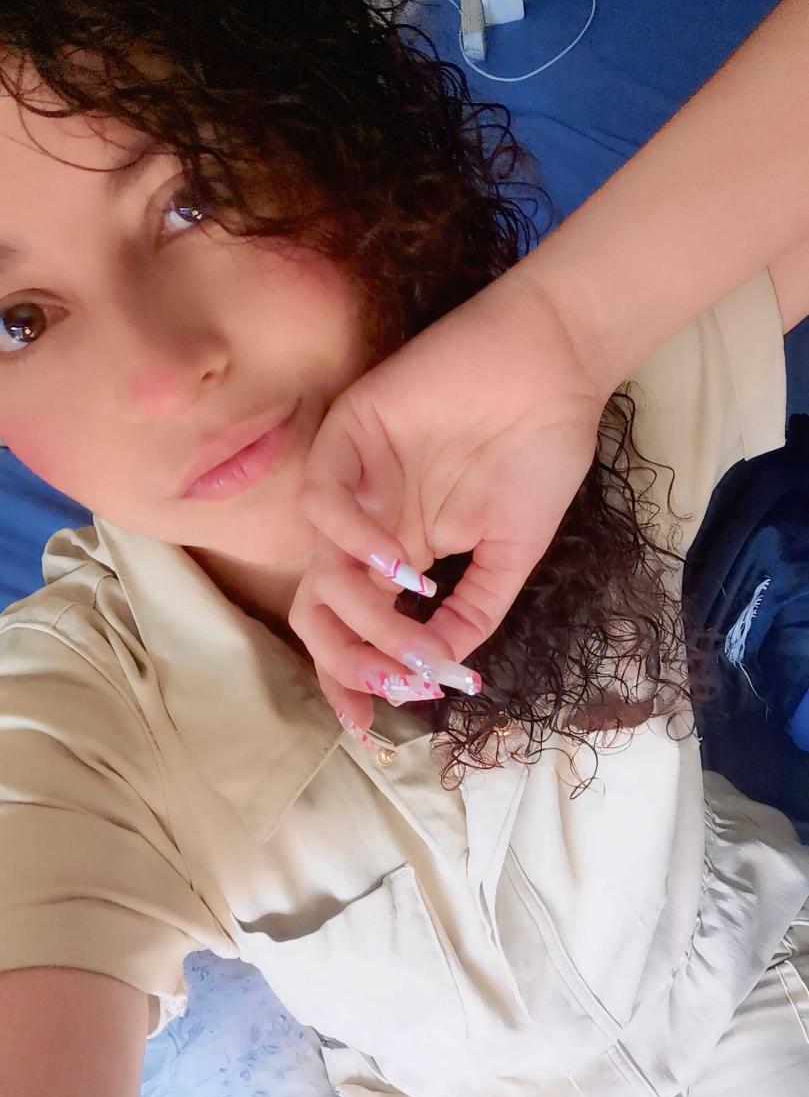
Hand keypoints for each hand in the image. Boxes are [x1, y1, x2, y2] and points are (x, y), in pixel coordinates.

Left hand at [288, 268, 606, 730]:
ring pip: (316, 570)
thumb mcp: (513, 553)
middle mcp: (368, 528)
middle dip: (346, 663)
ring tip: (413, 630)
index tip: (373, 729)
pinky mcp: (351, 434)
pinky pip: (321, 502)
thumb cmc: (540, 452)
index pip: (352, 629)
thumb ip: (474, 612)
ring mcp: (357, 484)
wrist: (557, 367)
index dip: (351, 681)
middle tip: (391, 687)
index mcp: (400, 556)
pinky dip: (352, 542)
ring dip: (362, 618)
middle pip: (318, 612)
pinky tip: (400, 563)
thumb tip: (440, 674)